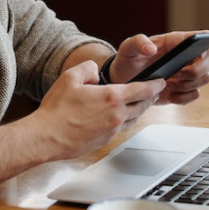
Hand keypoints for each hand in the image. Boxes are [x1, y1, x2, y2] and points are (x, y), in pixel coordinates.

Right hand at [29, 60, 165, 160]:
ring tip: (139, 104)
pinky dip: (126, 121)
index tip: (161, 82)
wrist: (47, 137)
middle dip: (150, 97)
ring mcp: (111, 130)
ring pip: (134, 119)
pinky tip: (120, 117)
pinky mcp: (104, 141)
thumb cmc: (57, 109)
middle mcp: (116, 115)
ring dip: (139, 110)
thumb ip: (87, 68)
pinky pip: (121, 129)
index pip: (142, 90)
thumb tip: (95, 70)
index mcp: (111, 97)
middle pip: (142, 106)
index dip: (154, 85)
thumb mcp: (70, 77)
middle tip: (154, 92)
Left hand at [108, 31, 208, 105]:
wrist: (124, 81)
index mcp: (176, 42)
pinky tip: (168, 95)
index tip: (198, 54)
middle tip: (178, 74)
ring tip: (168, 85)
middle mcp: (186, 57)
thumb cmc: (128, 59)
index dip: (207, 44)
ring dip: (189, 84)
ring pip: (205, 78)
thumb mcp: (128, 47)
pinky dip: (184, 97)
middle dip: (198, 69)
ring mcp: (186, 74)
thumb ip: (138, 43)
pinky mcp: (182, 90)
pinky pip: (195, 95)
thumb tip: (151, 49)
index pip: (202, 37)